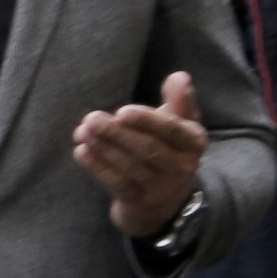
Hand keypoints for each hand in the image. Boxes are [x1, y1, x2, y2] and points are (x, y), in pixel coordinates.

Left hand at [75, 70, 210, 240]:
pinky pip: (117, 184)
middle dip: (117, 133)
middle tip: (92, 118)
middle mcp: (183, 167)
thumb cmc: (169, 150)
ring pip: (130, 167)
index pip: (172, 130)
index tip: (122, 112)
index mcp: (194, 143)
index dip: (147, 121)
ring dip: (104, 147)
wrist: (164, 200)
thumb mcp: (180, 125)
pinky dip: (98, 167)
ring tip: (83, 131)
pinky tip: (81, 151)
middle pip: (148, 149)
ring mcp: (161, 188)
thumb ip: (179, 101)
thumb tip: (180, 76)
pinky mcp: (139, 201)